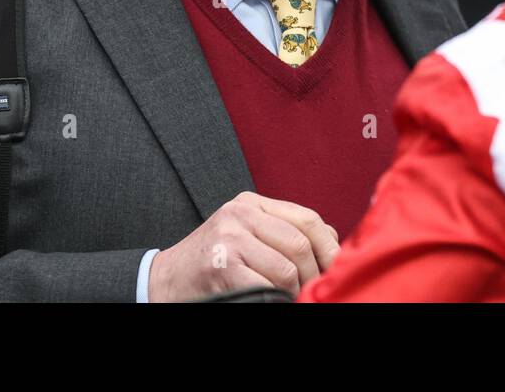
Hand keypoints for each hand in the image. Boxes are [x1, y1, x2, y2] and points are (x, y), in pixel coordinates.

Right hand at [147, 191, 339, 301]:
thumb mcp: (248, 235)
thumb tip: (333, 241)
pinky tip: (272, 300)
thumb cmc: (214, 261)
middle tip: (313, 290)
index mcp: (250, 203)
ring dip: (294, 290)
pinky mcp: (222, 265)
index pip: (306, 218)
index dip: (329, 246)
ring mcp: (230, 238)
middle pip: (300, 242)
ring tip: (290, 297)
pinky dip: (276, 298)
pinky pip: (267, 286)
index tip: (338, 267)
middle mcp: (240, 214)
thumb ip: (283, 232)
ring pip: (287, 268)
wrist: (166, 280)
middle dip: (314, 272)